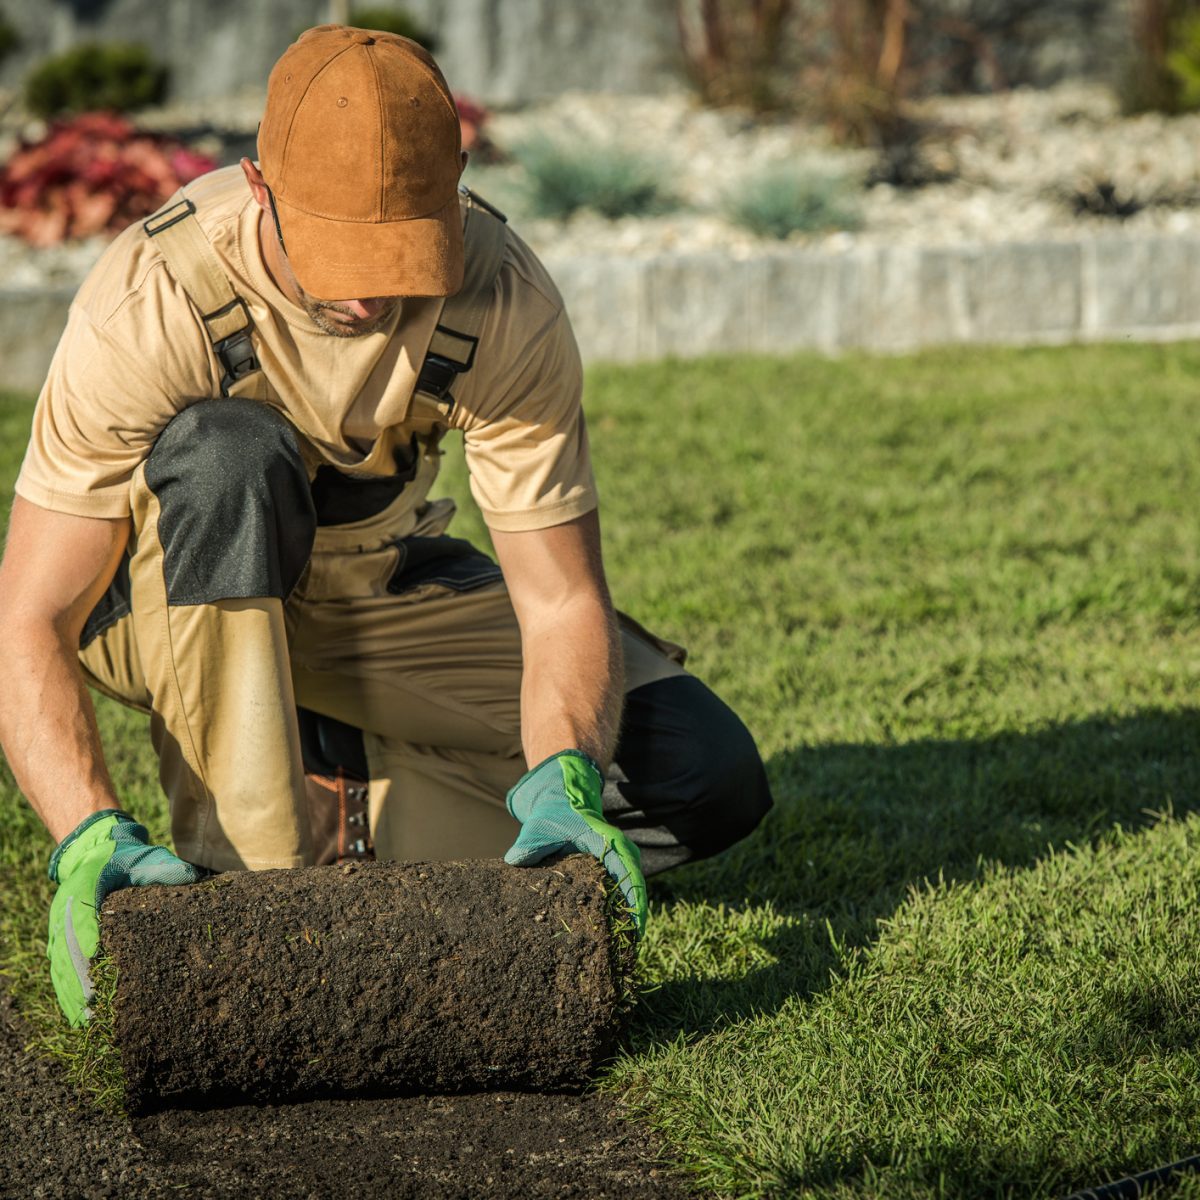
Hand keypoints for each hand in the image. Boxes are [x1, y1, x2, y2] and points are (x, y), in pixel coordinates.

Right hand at [47, 809, 204, 1024]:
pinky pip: (59, 966)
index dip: (86, 948)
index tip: (94, 972)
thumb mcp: (143, 857)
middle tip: (93, 1011)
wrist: (97, 851)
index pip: (83, 922)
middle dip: (78, 983)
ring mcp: (60, 927)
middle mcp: (67, 911)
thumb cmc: (125, 857)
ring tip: (85, 1021)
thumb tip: (192, 876)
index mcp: (85, 889)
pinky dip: (65, 990)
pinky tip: (77, 1014)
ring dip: (70, 993)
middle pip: (68, 951)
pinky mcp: (61, 938)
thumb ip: (163, 867)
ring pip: (60, 964)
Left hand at [504, 750, 646, 936]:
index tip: (636, 932)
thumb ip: (531, 844)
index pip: (630, 875)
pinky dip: (615, 913)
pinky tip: (605, 936)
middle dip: (632, 922)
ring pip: (628, 895)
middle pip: (634, 891)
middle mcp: (620, 855)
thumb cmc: (554, 814)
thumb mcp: (541, 827)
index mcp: (610, 844)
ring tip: (618, 952)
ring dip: (625, 920)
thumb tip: (514, 861)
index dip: (635, 904)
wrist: (562, 800)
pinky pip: (618, 894)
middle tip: (626, 954)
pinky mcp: (608, 872)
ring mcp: (617, 864)